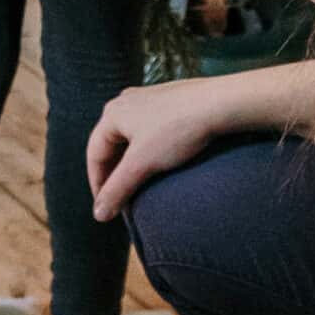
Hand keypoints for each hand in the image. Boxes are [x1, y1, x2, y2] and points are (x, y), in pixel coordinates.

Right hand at [87, 77, 222, 220]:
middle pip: (111, 146)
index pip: (94, 155)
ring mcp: (148, 100)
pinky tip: (160, 164)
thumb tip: (98, 214)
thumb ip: (117, 189)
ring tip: (140, 186)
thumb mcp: (142, 164)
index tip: (105, 209)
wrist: (220, 103)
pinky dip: (147, 153)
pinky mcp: (168, 103)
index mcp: (112, 113)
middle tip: (122, 201)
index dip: (98, 185)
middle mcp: (126, 102)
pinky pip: (149, 132)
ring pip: (130, 140)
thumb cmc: (178, 130)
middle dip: (114, 175)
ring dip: (131, 165)